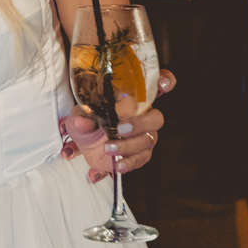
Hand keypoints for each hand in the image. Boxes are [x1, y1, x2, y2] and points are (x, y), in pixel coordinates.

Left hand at [60, 69, 174, 181]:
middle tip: (119, 129)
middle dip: (140, 125)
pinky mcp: (141, 154)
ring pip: (148, 141)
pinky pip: (142, 158)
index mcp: (133, 98)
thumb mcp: (81, 115)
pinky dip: (130, 163)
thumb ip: (82, 117)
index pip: (157, 84)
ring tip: (108, 149)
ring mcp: (145, 135)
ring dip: (128, 146)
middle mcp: (144, 115)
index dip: (166, 81)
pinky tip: (118, 165)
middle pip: (156, 119)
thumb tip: (81, 122)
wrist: (86, 143)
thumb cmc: (88, 120)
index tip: (164, 85)